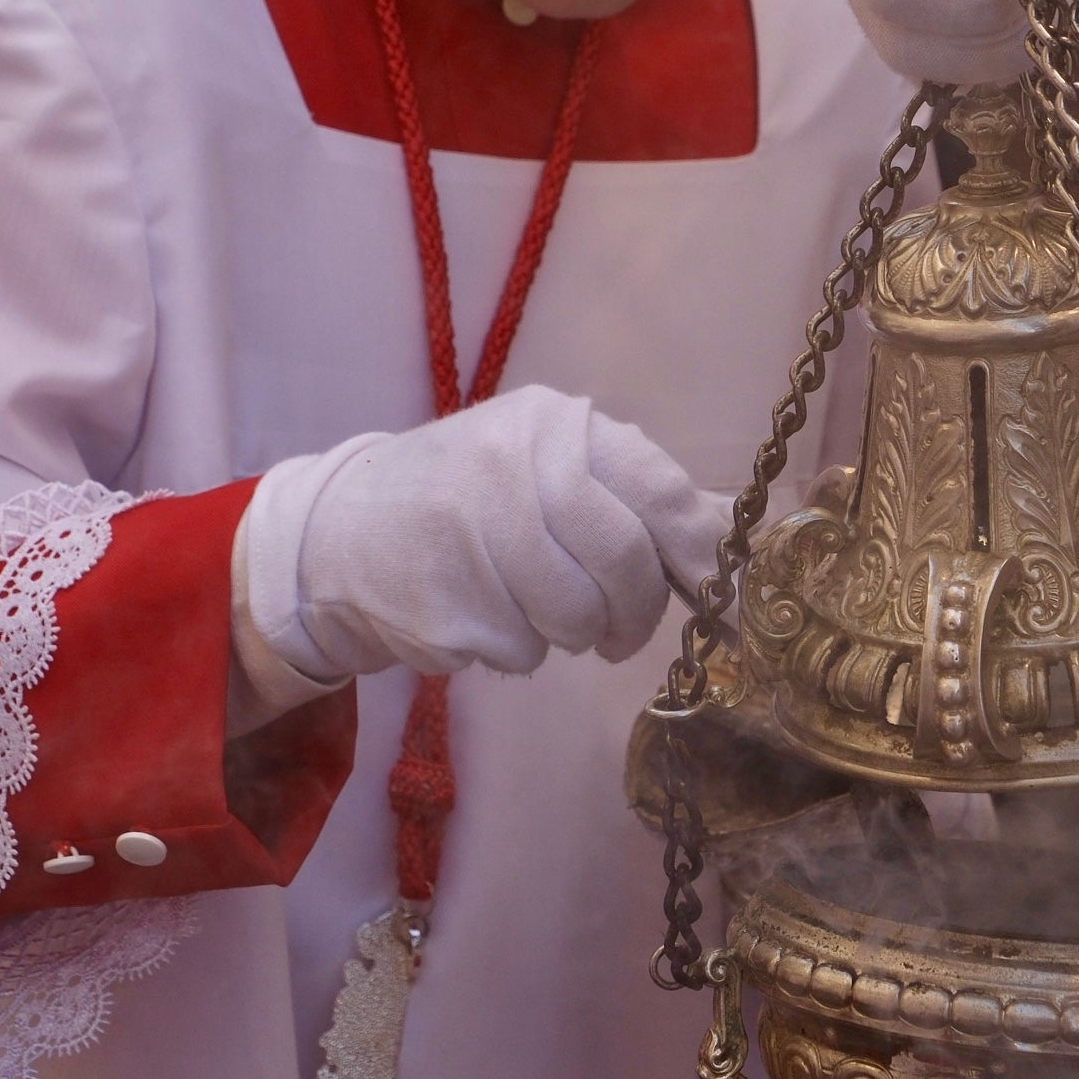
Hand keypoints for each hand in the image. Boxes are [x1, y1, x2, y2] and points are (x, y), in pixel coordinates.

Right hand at [233, 387, 727, 682]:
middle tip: (616, 632)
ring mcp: (474, 536)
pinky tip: (479, 610)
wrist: (341, 531)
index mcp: (554, 427)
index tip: (725, 602)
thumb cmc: (469, 499)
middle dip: (633, 613)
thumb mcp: (549, 466)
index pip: (659, 492)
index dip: (701, 556)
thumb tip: (737, 534)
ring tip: (530, 606)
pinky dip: (514, 647)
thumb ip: (638, 496)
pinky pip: (522, 650)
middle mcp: (517, 468)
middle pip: (624, 565)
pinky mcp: (446, 606)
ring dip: (568, 632)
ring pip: (576, 618)